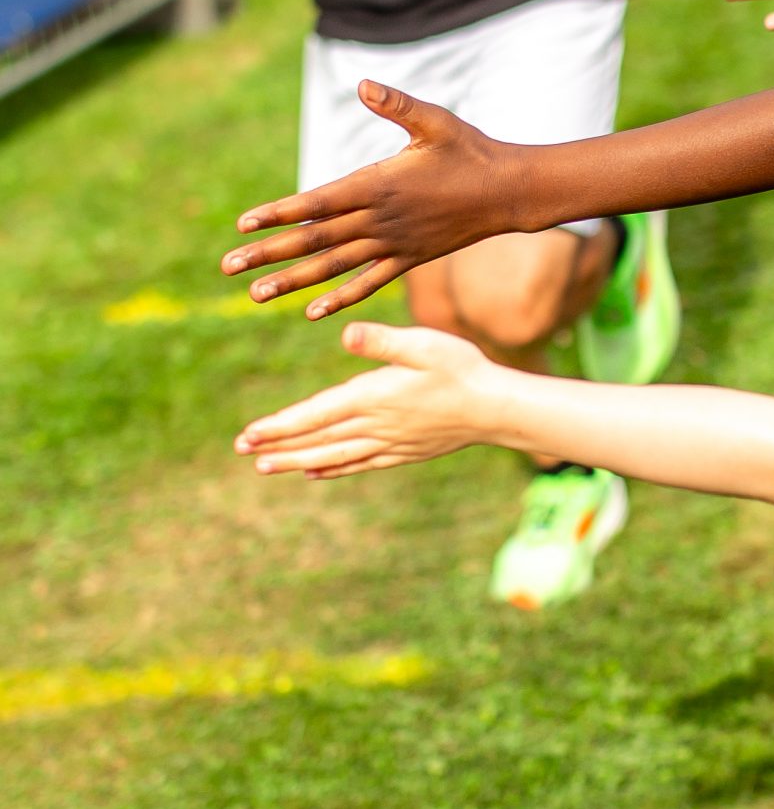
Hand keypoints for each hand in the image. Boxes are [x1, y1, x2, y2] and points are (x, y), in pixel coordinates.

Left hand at [221, 82, 521, 317]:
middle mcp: (381, 219)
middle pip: (315, 239)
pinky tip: (312, 312)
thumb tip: (362, 84)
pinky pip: (369, 283)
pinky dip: (340, 298)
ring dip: (293, 281)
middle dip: (269, 253)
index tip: (243, 225)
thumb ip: (396, 104)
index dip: (278, 213)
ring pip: (334, 267)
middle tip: (229, 267)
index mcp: (379, 184)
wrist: (509, 193)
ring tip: (255, 295)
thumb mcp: (435, 121)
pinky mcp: (410, 259)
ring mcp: (394, 244)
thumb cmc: (471, 150)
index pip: (317, 203)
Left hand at [236, 323, 499, 477]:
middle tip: (243, 450)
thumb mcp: (425, 344)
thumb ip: (383, 342)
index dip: (280, 426)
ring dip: (296, 460)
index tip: (249, 434)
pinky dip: (333, 469)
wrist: (495, 409)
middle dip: (278, 446)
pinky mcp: (403, 451)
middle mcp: (375, 425)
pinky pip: (359, 464)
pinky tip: (314, 472)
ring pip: (333, 456)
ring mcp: (388, 443)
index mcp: (373, 397)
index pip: (316, 415)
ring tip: (265, 467)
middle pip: (317, 440)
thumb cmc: (462, 369)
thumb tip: (346, 335)